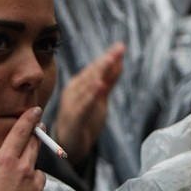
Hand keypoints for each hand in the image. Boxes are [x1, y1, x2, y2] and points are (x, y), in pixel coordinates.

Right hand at [0, 106, 52, 190]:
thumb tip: (3, 173)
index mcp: (4, 163)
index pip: (19, 134)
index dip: (29, 120)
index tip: (37, 111)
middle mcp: (24, 170)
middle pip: (34, 148)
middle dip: (36, 139)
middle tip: (38, 134)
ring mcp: (37, 187)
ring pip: (39, 176)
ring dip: (31, 181)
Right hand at [54, 43, 125, 159]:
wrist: (69, 143)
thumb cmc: (85, 117)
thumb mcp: (100, 97)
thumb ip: (109, 81)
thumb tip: (120, 61)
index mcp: (80, 84)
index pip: (96, 68)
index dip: (108, 57)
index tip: (120, 46)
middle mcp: (74, 91)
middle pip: (92, 74)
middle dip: (106, 61)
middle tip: (118, 49)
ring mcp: (72, 104)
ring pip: (88, 86)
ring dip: (99, 73)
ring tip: (110, 62)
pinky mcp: (74, 118)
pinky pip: (83, 106)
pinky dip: (91, 96)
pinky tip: (99, 87)